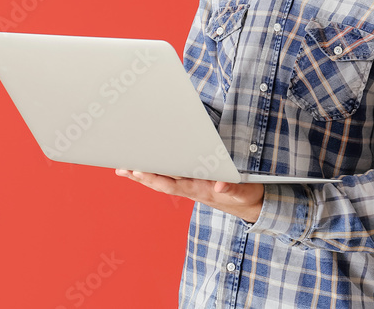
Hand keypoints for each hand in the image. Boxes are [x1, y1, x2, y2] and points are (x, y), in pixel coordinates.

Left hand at [115, 168, 263, 222]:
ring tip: (123, 168)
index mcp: (199, 189)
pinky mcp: (192, 182)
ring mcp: (190, 185)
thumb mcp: (244, 192)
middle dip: (141, 175)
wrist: (251, 205)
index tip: (138, 170)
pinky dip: (153, 174)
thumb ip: (233, 188)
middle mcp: (190, 187)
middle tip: (122, 167)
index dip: (155, 177)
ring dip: (142, 175)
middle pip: (161, 182)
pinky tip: (140, 171)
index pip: (172, 183)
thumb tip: (221, 186)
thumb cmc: (245, 196)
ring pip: (162, 180)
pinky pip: (169, 178)